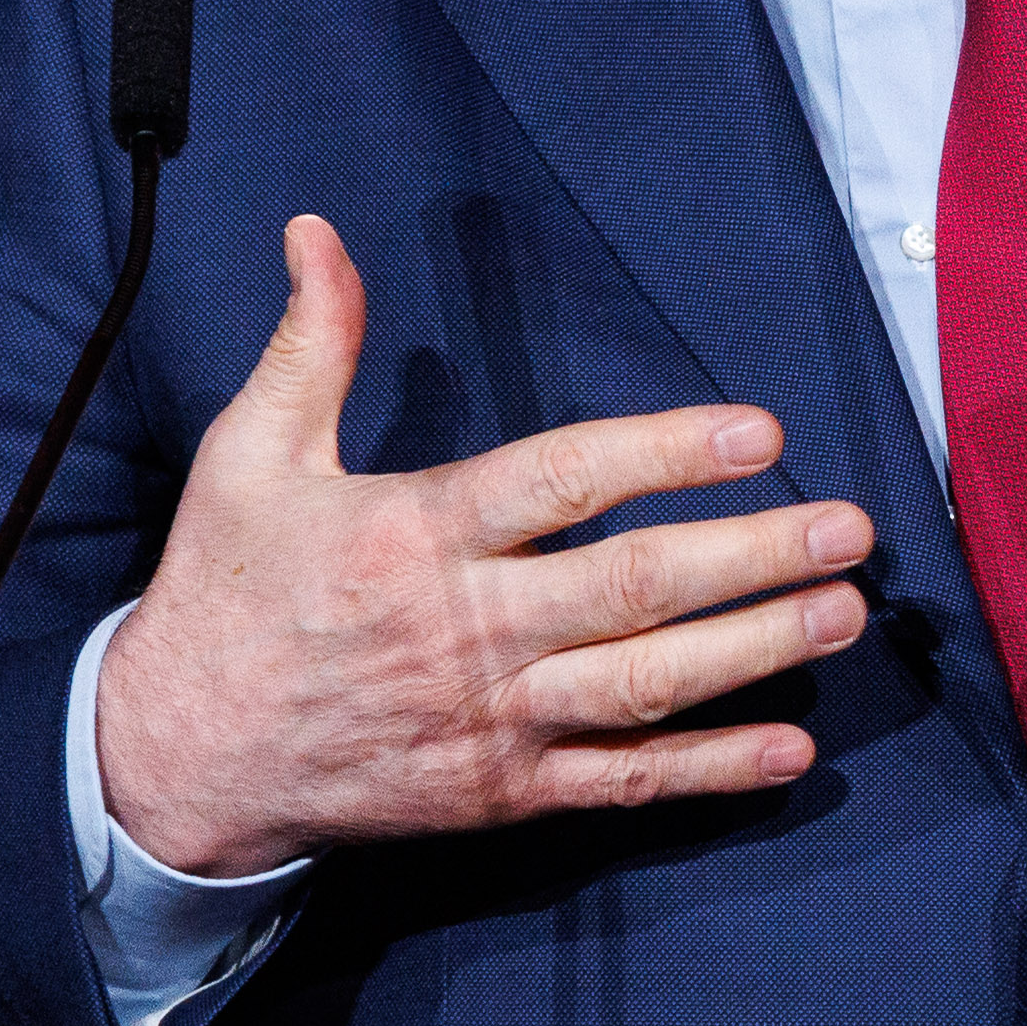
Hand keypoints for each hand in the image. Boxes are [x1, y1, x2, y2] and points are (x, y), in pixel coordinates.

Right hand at [95, 214, 865, 877]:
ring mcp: (491, 719)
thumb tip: (318, 233)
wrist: (177, 757)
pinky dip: (707, 771)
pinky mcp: (498, 792)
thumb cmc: (226, 594)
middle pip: (635, 588)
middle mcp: (468, 628)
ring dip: (754, 650)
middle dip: (753, 557)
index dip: (668, 453)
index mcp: (417, 533)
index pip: (566, 482)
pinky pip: (619, 782)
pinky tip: (787, 747)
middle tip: (849, 529)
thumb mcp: (248, 455)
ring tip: (844, 614)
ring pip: (645, 685)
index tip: (760, 430)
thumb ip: (311, 345)